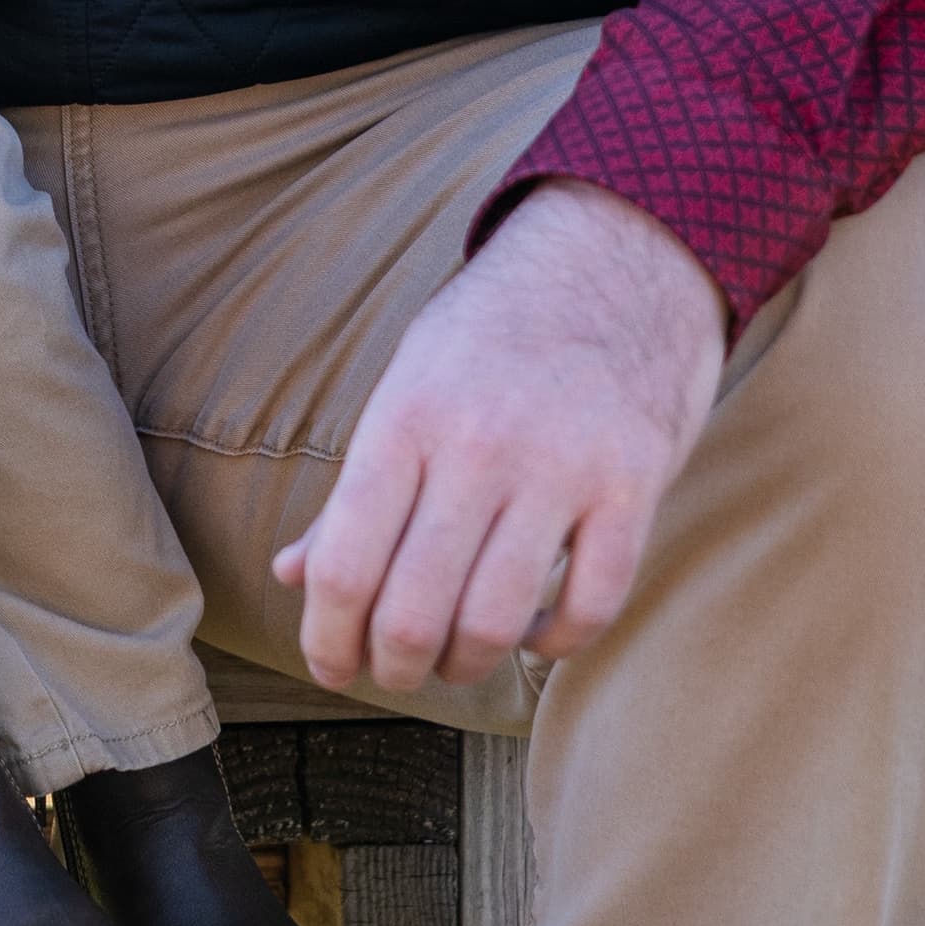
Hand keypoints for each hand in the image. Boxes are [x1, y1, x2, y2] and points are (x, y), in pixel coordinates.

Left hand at [274, 181, 729, 698]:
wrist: (619, 252)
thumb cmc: (496, 332)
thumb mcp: (410, 384)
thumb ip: (355, 489)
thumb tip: (290, 574)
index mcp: (405, 417)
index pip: (345, 564)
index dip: (326, 639)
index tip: (329, 666)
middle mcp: (477, 445)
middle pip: (414, 611)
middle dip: (393, 668)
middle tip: (395, 673)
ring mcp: (562, 467)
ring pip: (495, 622)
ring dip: (467, 665)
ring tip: (458, 659)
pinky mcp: (634, 485)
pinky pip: (591, 606)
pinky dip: (555, 644)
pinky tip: (534, 632)